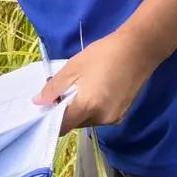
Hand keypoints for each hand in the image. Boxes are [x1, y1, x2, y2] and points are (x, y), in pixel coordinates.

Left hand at [35, 33, 158, 134]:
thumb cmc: (104, 55)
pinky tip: (95, 90)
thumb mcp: (74, 67)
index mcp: (88, 107)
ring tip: (80, 88)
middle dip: (66, 111)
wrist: (138, 49)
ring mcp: (114, 118)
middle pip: (75, 123)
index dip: (51, 119)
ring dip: (80, 110)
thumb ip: (54, 88)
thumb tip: (37, 102)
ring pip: (87, 120)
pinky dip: (92, 108)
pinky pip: (100, 116)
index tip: (45, 107)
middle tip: (62, 91)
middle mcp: (102, 119)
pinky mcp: (121, 114)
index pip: (63, 126)